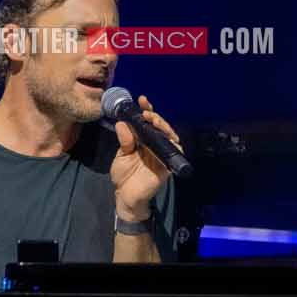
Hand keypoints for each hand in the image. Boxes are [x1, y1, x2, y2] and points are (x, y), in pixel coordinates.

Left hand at [109, 95, 176, 220]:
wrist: (126, 196)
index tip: (142, 100)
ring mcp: (162, 154)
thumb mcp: (121, 155)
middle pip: (160, 127)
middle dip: (155, 117)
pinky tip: (164, 134)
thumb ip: (124, 140)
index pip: (147, 122)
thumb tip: (122, 123)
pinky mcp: (168, 164)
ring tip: (152, 120)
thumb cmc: (123, 176)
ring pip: (169, 135)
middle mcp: (154, 145)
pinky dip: (171, 141)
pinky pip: (174, 150)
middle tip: (147, 113)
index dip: (147, 111)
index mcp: (143, 140)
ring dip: (162, 126)